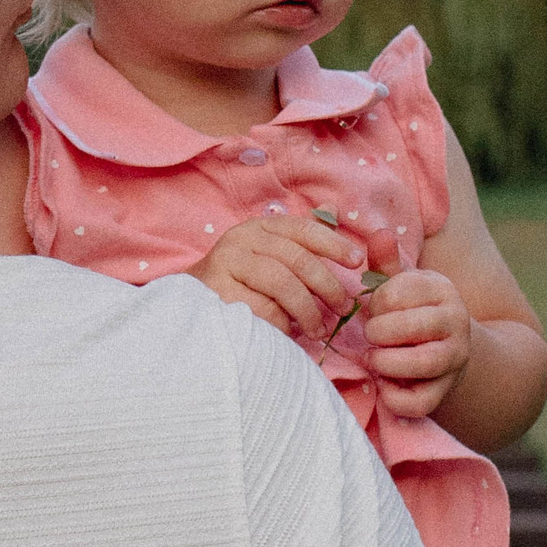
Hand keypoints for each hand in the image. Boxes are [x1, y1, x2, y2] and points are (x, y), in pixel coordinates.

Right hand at [188, 216, 365, 340]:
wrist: (188, 308)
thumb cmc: (239, 284)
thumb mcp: (268, 255)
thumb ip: (300, 241)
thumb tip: (334, 212)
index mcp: (258, 227)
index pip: (303, 229)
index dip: (334, 244)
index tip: (357, 262)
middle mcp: (240, 239)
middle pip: (297, 259)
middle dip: (327, 286)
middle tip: (343, 309)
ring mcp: (226, 264)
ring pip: (282, 284)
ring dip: (308, 310)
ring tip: (319, 329)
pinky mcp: (218, 293)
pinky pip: (264, 309)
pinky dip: (283, 324)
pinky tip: (289, 333)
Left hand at [359, 268, 472, 417]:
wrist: (451, 348)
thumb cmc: (413, 310)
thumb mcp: (402, 283)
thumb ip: (385, 262)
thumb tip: (380, 235)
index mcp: (442, 289)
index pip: (399, 292)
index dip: (376, 303)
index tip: (373, 309)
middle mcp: (456, 321)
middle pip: (411, 327)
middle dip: (379, 333)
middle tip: (369, 336)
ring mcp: (455, 357)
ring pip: (422, 363)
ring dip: (387, 363)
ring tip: (373, 359)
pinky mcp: (446, 390)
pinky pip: (420, 402)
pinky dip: (394, 398)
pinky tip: (384, 384)